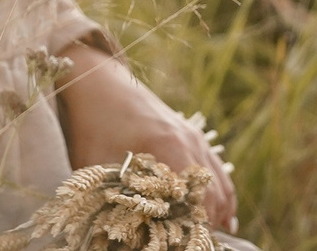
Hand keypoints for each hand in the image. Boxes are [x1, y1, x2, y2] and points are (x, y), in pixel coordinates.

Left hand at [57, 44, 236, 232]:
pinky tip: (223, 215)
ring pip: (219, 182)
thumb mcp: (96, 167)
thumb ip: (113, 199)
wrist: (98, 82)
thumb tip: (121, 234)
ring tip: (212, 239)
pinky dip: (220, 193)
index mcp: (169, 148)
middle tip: (197, 245)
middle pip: (213, 194)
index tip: (185, 244)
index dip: (193, 228)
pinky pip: (215, 169)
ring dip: (217, 212)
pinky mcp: (190, 133)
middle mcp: (189, 141)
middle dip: (207, 224)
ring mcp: (193, 136)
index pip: (196, 200)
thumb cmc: (93, 124)